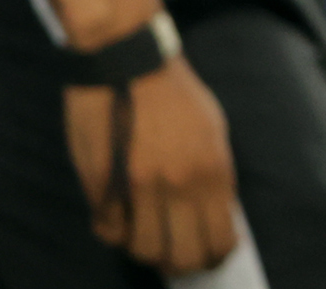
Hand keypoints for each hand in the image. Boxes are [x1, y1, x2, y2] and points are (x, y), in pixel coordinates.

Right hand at [63, 57, 238, 272]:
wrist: (130, 61)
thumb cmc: (176, 94)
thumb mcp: (213, 130)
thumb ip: (214, 175)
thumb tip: (216, 216)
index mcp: (214, 170)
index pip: (219, 239)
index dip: (214, 255)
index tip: (209, 255)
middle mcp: (180, 184)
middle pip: (183, 256)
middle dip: (180, 263)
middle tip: (175, 256)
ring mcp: (141, 187)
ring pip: (144, 250)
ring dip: (144, 250)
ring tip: (145, 235)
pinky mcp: (106, 183)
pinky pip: (110, 230)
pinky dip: (114, 233)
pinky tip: (119, 220)